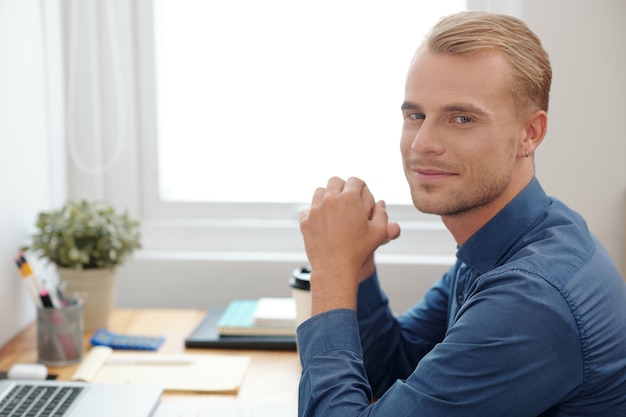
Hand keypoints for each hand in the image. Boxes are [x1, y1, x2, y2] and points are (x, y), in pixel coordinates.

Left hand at [299, 177, 400, 313]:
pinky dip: (314, 212)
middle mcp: (330, 199)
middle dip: (343, 186)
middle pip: (335, 181)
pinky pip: (308, 209)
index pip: (355, 181)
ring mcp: (315, 210)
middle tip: (347, 198)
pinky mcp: (305, 221)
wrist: (335, 268)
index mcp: (350, 199)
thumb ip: (382, 214)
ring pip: (320, 192)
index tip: (361, 193)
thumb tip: (380, 203)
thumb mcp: (378, 233)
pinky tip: (322, 221)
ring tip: (334, 207)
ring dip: (327, 196)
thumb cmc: (359, 251)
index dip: (361, 186)